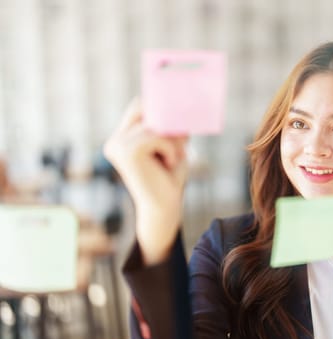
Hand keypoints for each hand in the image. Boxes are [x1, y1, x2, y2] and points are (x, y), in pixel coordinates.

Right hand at [104, 98, 188, 264]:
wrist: (166, 206)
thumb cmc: (169, 177)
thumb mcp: (171, 145)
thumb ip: (169, 126)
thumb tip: (179, 103)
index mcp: (121, 139)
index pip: (138, 107)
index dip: (157, 105)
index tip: (177, 111)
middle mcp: (115, 142)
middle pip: (145, 110)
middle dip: (167, 123)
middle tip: (183, 138)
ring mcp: (118, 146)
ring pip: (154, 126)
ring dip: (172, 141)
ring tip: (173, 158)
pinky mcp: (128, 152)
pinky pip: (157, 136)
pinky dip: (170, 149)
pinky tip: (169, 163)